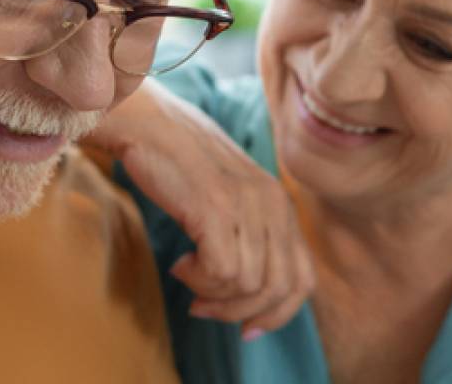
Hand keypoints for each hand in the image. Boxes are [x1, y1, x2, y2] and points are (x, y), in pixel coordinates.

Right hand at [89, 82, 314, 338]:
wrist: (149, 125)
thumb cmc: (181, 165)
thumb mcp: (230, 199)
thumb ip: (249, 234)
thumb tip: (249, 290)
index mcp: (281, 205)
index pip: (302, 280)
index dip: (277, 314)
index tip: (244, 328)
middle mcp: (274, 204)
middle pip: (279, 289)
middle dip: (241, 312)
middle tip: (203, 307)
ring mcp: (248, 205)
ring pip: (249, 285)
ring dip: (212, 294)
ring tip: (187, 274)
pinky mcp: (217, 208)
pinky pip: (222, 272)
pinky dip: (198, 279)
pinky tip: (180, 261)